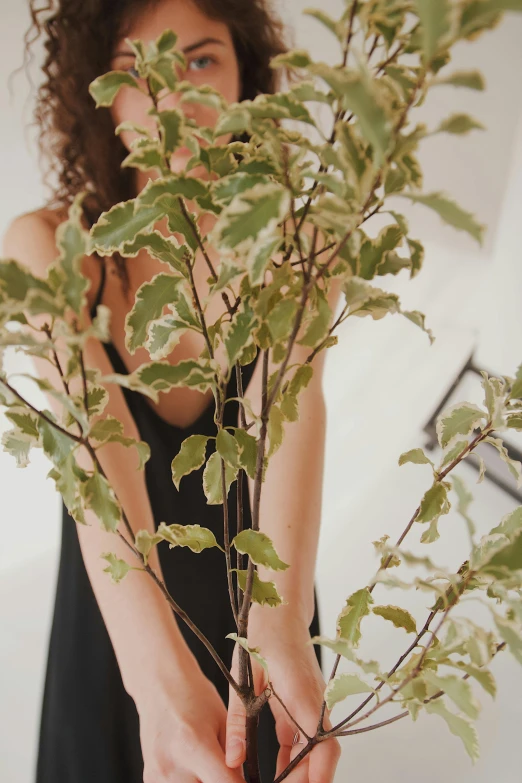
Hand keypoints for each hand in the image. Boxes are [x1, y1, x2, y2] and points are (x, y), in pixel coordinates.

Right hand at [137, 658, 245, 782]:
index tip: (245, 780)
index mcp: (194, 746)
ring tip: (207, 766)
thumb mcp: (222, 720)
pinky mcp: (150, 779)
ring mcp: (157, 775)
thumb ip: (234, 756)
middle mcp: (172, 766)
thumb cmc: (193, 696)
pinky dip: (190, 781)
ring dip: (204, 782)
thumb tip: (243, 782)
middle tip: (223, 768)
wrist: (159, 684)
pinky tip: (192, 766)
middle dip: (220, 782)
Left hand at [225, 607, 340, 781]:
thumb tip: (233, 760)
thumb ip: (239, 721)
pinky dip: (296, 760)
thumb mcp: (245, 678)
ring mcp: (313, 705)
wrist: (280, 611)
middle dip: (306, 780)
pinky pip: (305, 739)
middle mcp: (315, 704)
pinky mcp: (304, 705)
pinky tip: (279, 774)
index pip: (324, 744)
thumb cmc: (264, 636)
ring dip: (301, 773)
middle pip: (321, 755)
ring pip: (315, 750)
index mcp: (303, 696)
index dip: (320, 774)